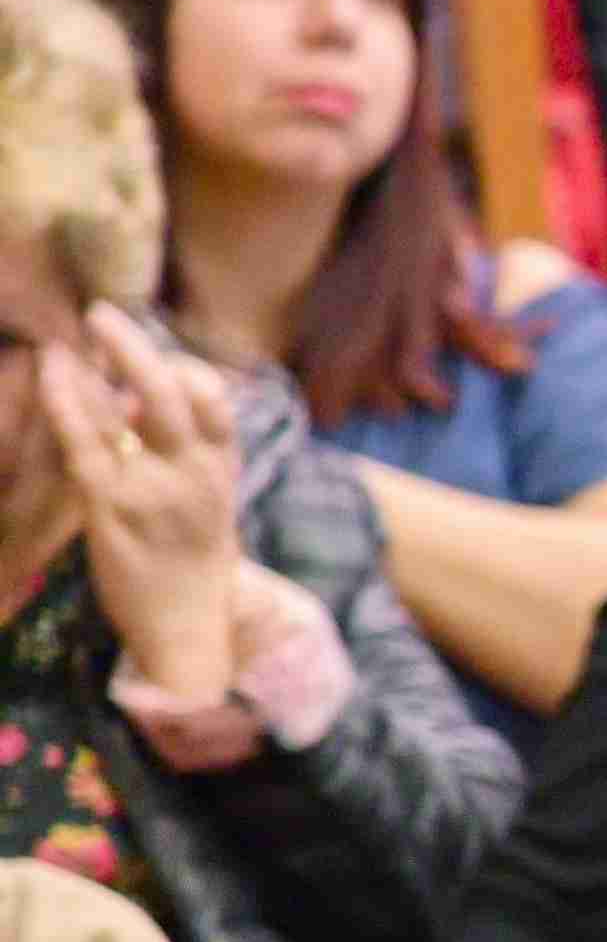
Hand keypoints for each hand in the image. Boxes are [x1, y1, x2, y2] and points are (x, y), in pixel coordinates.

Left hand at [51, 312, 246, 703]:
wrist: (185, 627)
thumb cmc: (190, 563)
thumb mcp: (208, 503)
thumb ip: (188, 452)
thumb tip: (141, 400)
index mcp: (221, 471)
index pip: (215, 401)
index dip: (183, 367)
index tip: (155, 356)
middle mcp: (195, 474)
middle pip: (176, 392)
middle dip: (136, 347)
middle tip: (101, 314)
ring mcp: (154, 488)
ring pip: (133, 407)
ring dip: (98, 362)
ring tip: (65, 338)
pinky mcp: (111, 506)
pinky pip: (85, 439)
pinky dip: (66, 398)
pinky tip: (51, 371)